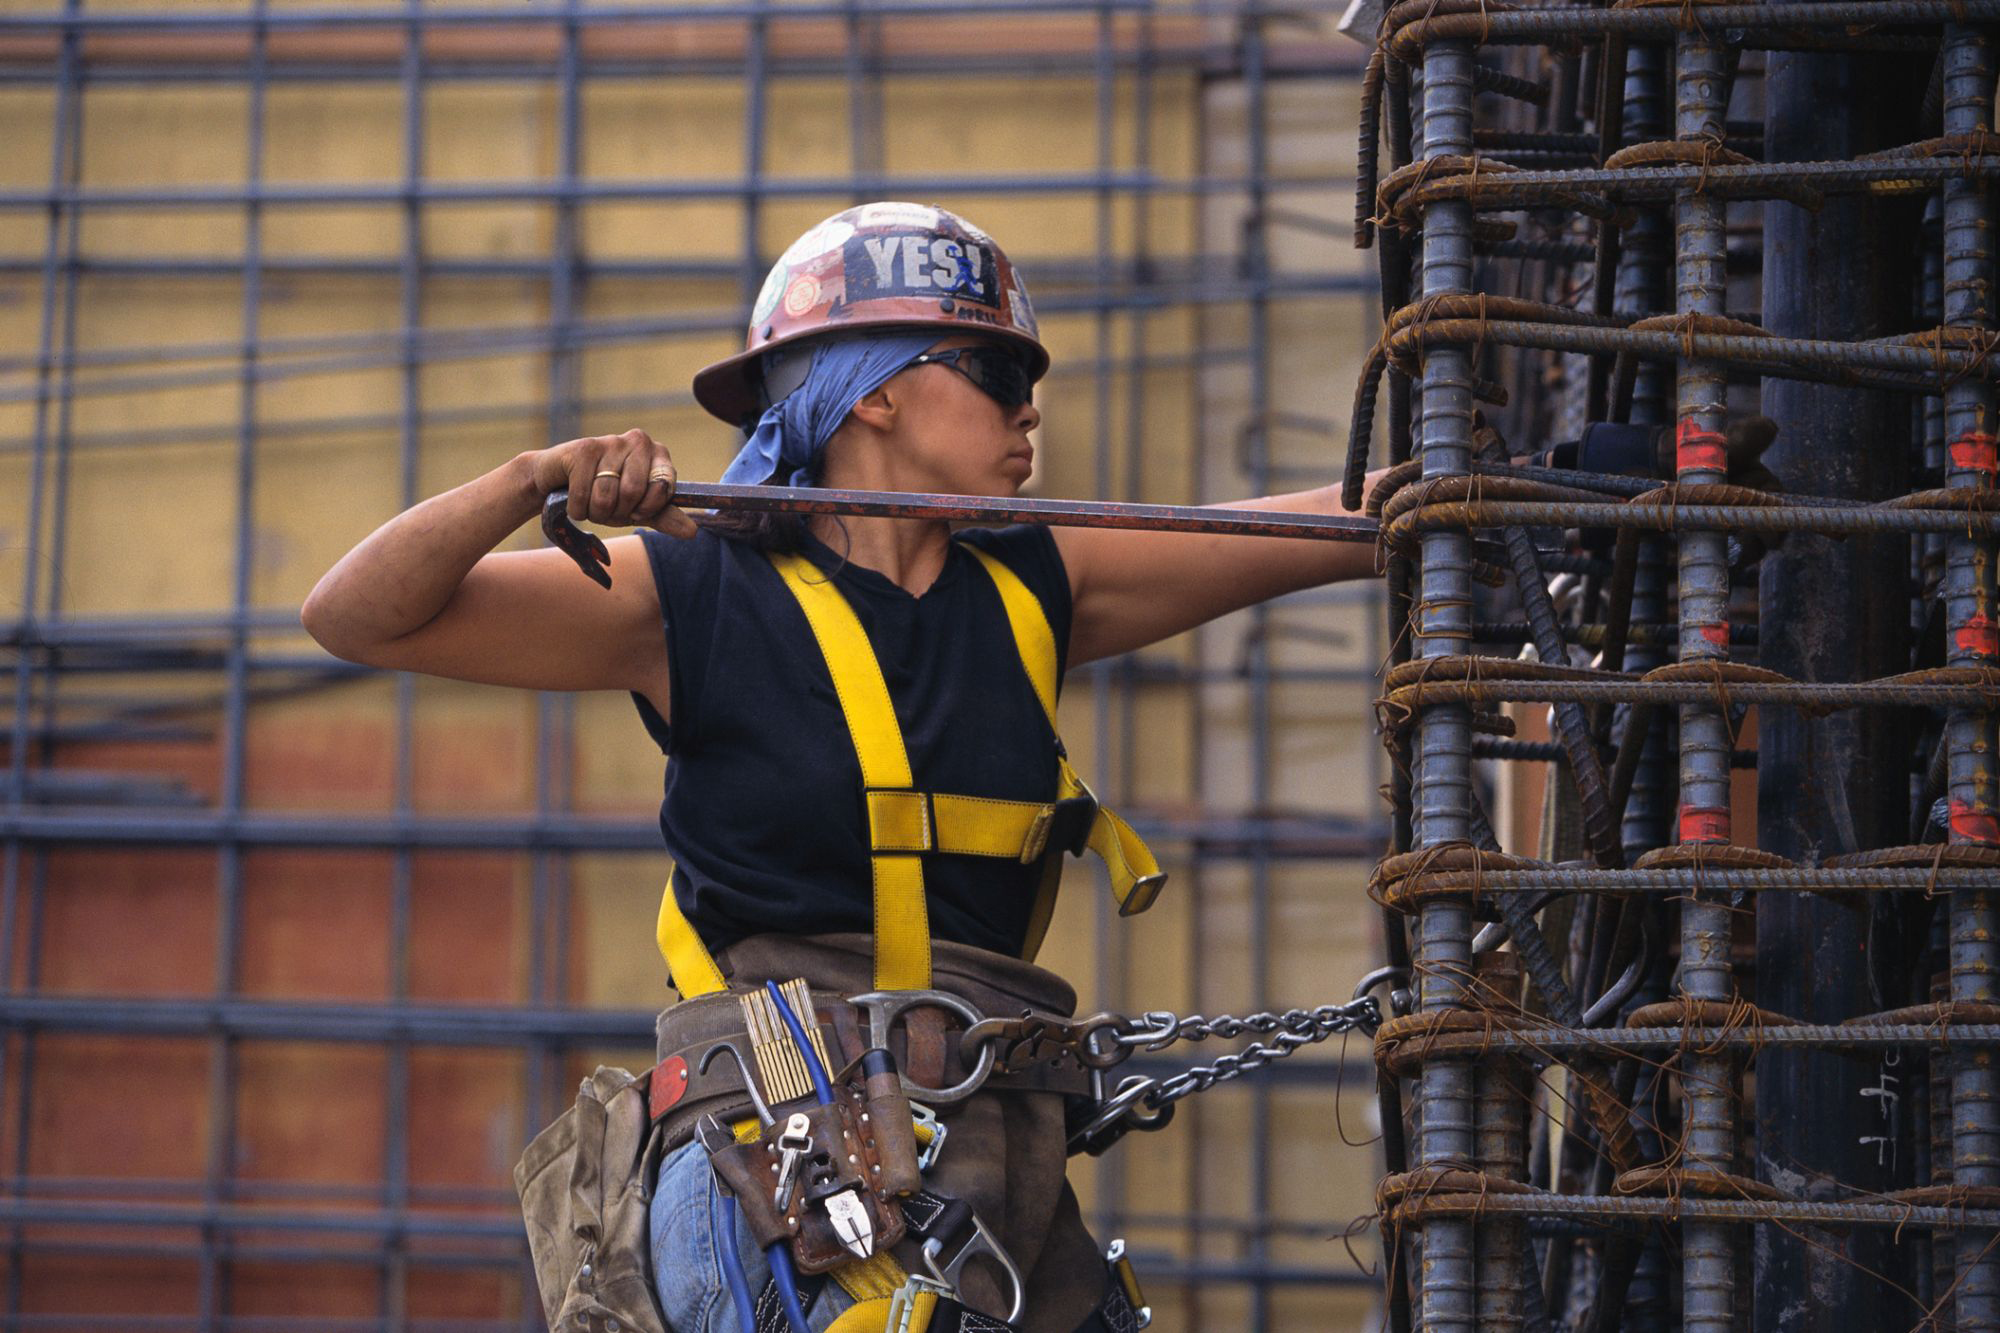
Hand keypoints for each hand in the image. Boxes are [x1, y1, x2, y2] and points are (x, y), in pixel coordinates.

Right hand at [527, 428, 696, 537]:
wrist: (554, 482)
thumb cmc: (603, 494)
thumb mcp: (637, 509)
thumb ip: (664, 517)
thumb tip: (692, 532)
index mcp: (658, 454)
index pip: (663, 488)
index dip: (646, 508)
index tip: (635, 510)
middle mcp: (638, 441)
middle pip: (633, 493)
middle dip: (616, 512)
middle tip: (607, 506)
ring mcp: (610, 441)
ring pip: (607, 496)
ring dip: (595, 512)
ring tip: (590, 501)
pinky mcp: (582, 448)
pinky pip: (584, 494)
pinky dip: (577, 508)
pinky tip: (573, 497)